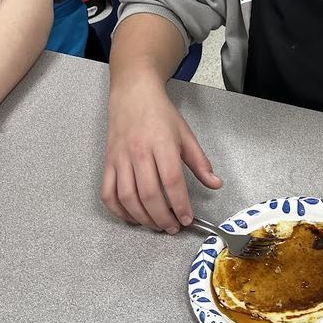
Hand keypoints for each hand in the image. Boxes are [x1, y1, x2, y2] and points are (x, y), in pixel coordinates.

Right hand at [102, 80, 222, 232]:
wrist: (133, 94)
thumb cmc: (160, 114)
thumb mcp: (186, 134)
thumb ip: (200, 162)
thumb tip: (215, 184)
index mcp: (162, 144)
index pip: (172, 181)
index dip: (180, 204)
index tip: (187, 218)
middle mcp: (138, 153)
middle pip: (149, 194)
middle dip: (162, 217)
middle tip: (172, 227)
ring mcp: (120, 159)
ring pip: (127, 197)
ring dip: (142, 218)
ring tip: (156, 225)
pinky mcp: (107, 163)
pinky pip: (108, 193)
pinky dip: (118, 210)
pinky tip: (133, 217)